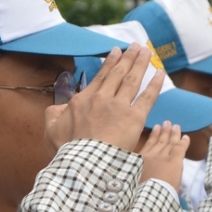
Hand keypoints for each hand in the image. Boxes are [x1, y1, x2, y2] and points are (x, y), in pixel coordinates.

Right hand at [45, 44, 162, 151]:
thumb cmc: (67, 151)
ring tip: (147, 52)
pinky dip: (155, 84)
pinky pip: (147, 97)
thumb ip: (53, 114)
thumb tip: (59, 107)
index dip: (110, 62)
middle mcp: (102, 99)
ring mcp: (119, 107)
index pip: (101, 76)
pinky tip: (160, 74)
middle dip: (129, 58)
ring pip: (132, 80)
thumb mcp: (51, 130)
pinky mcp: (134, 118)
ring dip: (141, 64)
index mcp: (83, 100)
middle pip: (118, 73)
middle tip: (137, 47)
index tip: (117, 51)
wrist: (84, 164)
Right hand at [139, 122, 189, 191]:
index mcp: (142, 159)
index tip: (156, 127)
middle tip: (167, 122)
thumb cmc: (140, 192)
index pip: (149, 144)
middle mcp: (152, 154)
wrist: (149, 197)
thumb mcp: (133, 179)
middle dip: (164, 131)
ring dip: (173, 134)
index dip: (153, 135)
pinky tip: (186, 137)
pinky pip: (180, 148)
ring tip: (176, 126)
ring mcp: (163, 156)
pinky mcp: (174, 160)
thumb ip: (137, 170)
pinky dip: (184, 142)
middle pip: (160, 141)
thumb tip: (138, 169)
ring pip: (170, 142)